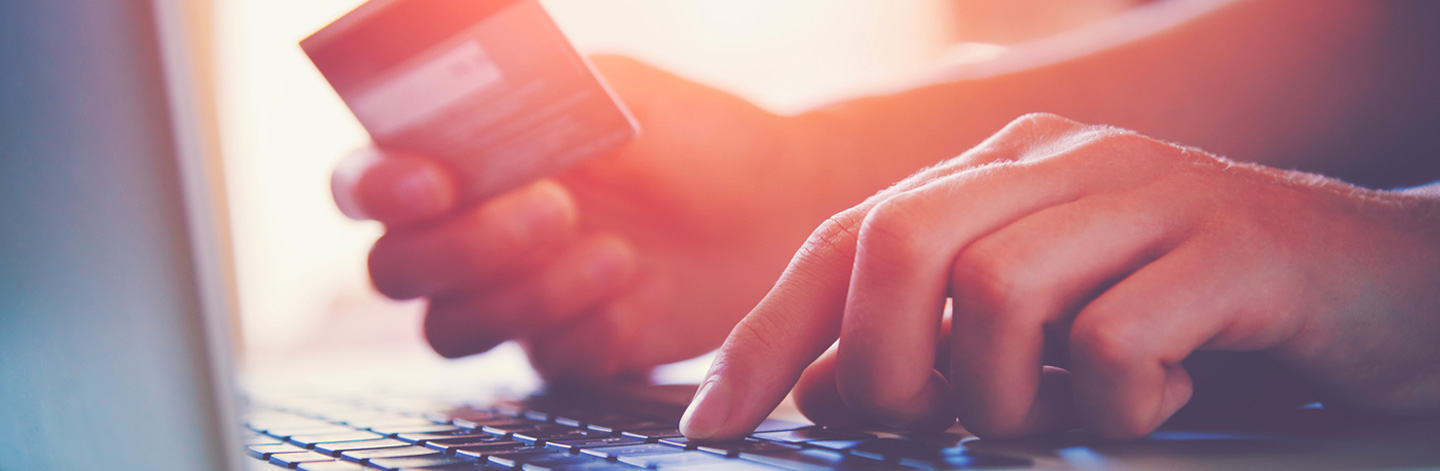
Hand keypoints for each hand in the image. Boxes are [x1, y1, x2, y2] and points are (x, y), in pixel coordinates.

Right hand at [332, 56, 846, 378]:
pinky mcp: (565, 347)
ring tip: (617, 251)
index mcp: (462, 161)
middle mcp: (470, 235)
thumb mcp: (611, 88)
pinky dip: (587, 330)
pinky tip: (640, 292)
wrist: (772, 203)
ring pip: (452, 329)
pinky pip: (541, 361)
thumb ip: (531, 86)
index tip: (430, 181)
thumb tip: (466, 69)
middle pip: (394, 268)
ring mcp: (513, 298)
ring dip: (526, 294)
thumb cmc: (689, 134)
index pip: (365, 182)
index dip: (375, 187)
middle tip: (557, 210)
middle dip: (465, 246)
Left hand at [682, 113, 1439, 439]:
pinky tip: (1158, 405)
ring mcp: (1154, 195)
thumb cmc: (1199, 313)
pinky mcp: (1236, 249)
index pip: (850, 240)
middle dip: (880, 363)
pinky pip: (1117, 340)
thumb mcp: (1049, 325)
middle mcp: (1067, 163)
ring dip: (1004, 394)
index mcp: (1006, 172)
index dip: (770, 335)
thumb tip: (826, 388)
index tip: (714, 423)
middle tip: (919, 423)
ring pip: (997, 289)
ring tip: (1059, 414)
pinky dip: (1115, 404)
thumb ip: (939, 342)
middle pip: (902, 242)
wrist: (1391, 285)